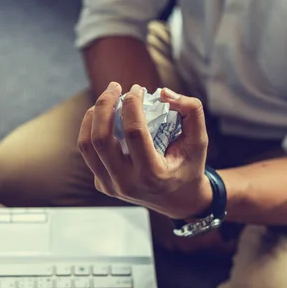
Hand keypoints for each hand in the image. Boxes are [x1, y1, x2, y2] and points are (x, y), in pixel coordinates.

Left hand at [77, 82, 211, 219]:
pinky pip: (89, 153)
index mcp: (153, 174)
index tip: (138, 88)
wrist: (177, 200)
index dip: (132, 103)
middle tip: (115, 87)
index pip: (134, 132)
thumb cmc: (188, 165)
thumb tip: (163, 92)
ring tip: (106, 100)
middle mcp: (127, 183)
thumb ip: (191, 110)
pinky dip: (92, 130)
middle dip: (104, 105)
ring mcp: (111, 186)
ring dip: (92, 116)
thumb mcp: (199, 139)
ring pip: (87, 145)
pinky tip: (104, 118)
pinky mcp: (101, 185)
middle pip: (101, 138)